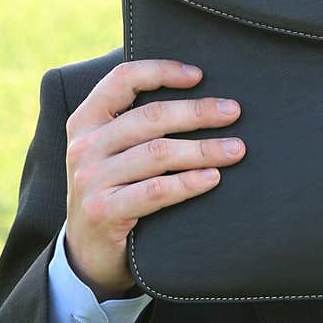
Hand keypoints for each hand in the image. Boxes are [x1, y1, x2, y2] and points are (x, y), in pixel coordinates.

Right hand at [64, 60, 244, 300]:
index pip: (122, 80)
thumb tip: (196, 92)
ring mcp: (92, 179)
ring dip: (203, 149)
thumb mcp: (110, 151)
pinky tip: (213, 178)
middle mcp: (85, 146)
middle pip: (150, 117)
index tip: (199, 75)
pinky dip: (189, 183)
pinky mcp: (105, 211)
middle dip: (198, 112)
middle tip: (233, 112)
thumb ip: (136, 124)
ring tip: (236, 149)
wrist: (86, 252)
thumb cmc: (113, 190)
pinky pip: (156, 191)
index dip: (161, 71)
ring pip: (157, 153)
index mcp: (87, 121)